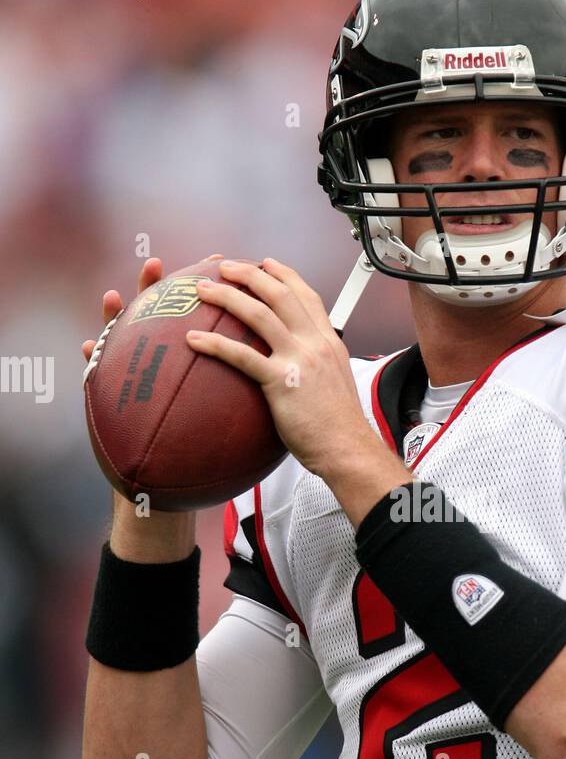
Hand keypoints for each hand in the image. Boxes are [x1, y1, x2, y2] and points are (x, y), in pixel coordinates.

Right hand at [83, 255, 222, 554]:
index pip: (205, 321)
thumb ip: (245, 390)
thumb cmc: (199, 455)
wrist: (172, 492)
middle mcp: (162, 364)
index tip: (226, 266)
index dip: (214, 293)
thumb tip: (284, 375)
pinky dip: (93, 361)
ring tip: (115, 296)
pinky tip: (87, 347)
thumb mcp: (231, 420)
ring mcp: (136, 380)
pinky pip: (100, 379)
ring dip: (118, 316)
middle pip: (160, 321)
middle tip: (161, 267)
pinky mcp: (113, 400)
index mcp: (196, 362)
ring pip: (124, 342)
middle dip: (158, 291)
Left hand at [184, 257, 372, 477]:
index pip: (307, 296)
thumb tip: (299, 370)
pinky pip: (243, 356)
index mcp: (328, 342)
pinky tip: (193, 340)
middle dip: (250, 274)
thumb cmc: (339, 426)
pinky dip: (215, 345)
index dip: (284, 275)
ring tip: (203, 290)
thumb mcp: (335, 384)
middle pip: (281, 294)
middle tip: (225, 267)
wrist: (347, 448)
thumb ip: (317, 367)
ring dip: (228, 297)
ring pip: (260, 315)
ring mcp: (299, 360)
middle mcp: (315, 343)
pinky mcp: (281, 382)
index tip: (266, 263)